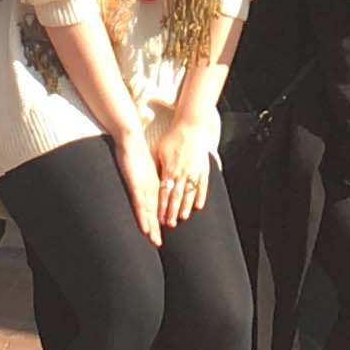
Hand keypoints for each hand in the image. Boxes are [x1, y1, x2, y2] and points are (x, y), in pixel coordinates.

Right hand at [111, 126, 167, 244]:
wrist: (131, 136)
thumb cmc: (134, 147)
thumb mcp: (141, 162)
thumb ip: (142, 169)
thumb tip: (139, 171)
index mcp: (151, 181)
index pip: (155, 203)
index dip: (157, 217)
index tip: (158, 230)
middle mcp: (150, 186)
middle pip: (154, 210)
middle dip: (155, 227)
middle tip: (157, 243)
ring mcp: (144, 186)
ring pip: (149, 211)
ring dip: (151, 226)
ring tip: (154, 240)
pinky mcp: (137, 185)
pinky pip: (141, 205)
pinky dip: (144, 218)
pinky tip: (146, 228)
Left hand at [145, 106, 211, 231]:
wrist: (191, 125)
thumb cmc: (173, 137)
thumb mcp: (158, 150)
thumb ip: (154, 166)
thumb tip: (146, 178)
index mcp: (169, 169)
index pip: (163, 192)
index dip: (160, 206)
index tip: (158, 217)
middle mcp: (181, 172)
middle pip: (175, 196)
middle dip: (172, 211)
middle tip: (170, 224)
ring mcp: (193, 171)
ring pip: (189, 193)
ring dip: (185, 207)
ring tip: (183, 218)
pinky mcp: (203, 169)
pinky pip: (202, 186)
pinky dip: (200, 196)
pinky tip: (198, 206)